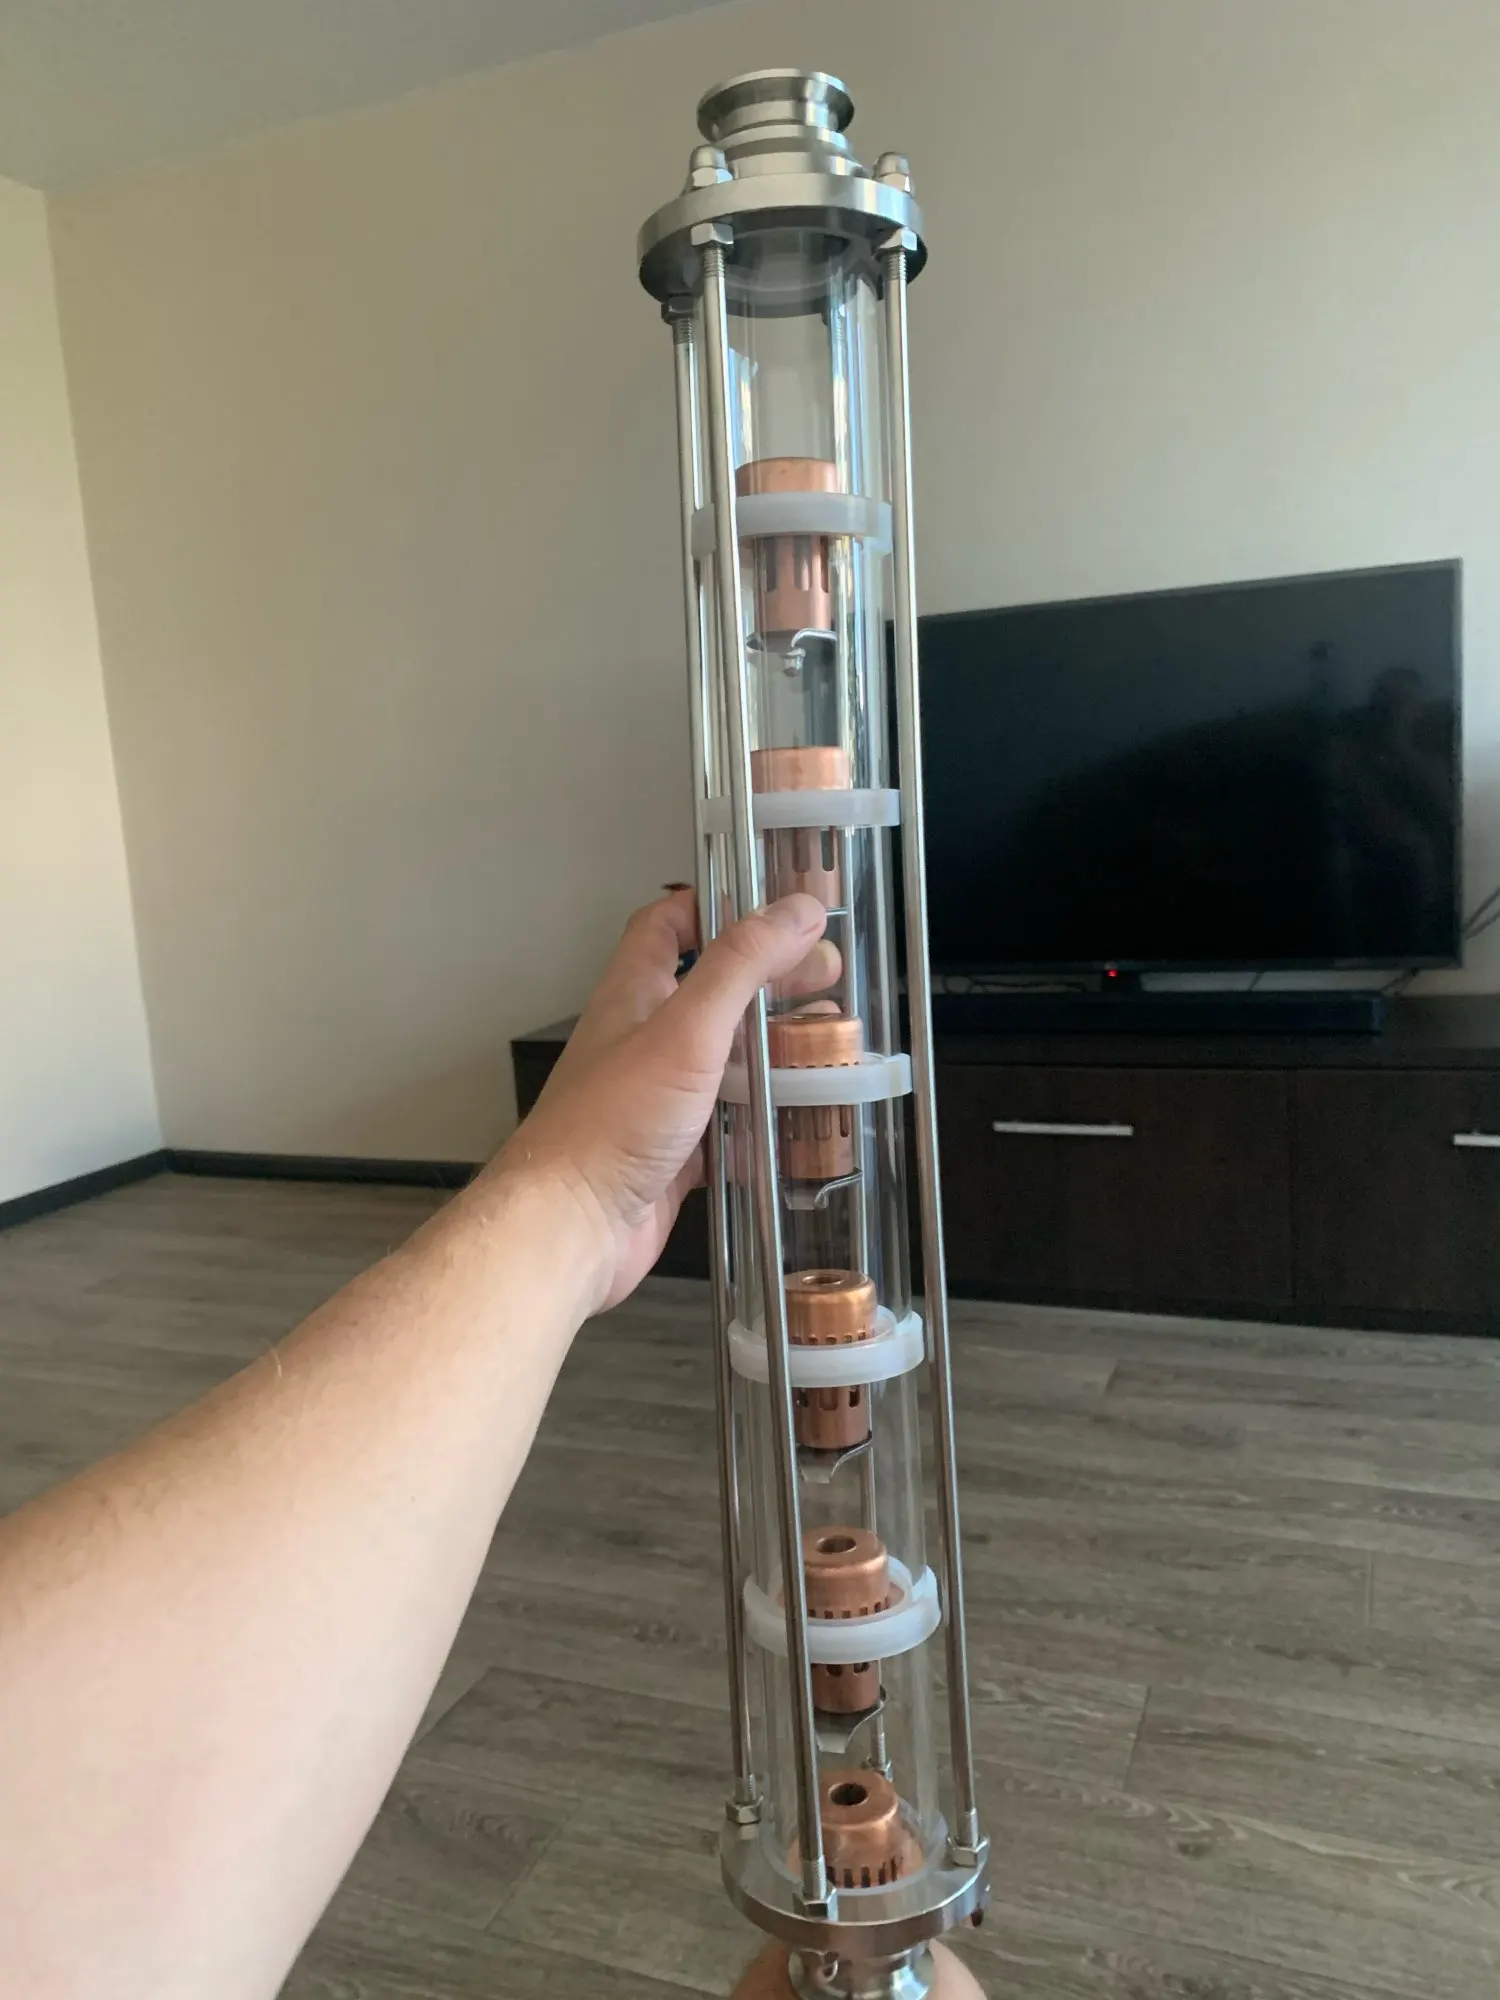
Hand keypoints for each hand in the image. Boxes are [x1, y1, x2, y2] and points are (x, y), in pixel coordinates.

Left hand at [496, 887, 830, 1312]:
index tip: (772, 905)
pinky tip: (802, 1114)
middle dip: (767, 978)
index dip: (714, 905)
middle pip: (709, 990)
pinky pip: (727, 1123)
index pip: (666, 924)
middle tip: (824, 974)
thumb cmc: (609, 1125)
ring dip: (772, 1048)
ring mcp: (658, 1096)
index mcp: (634, 994)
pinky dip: (763, 1116)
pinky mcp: (675, 1151)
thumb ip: (740, 965)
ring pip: (723, 1058)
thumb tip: (795, 910)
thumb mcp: (686, 1028)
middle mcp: (643, 1039)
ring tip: (830, 1041)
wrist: (573, 1225)